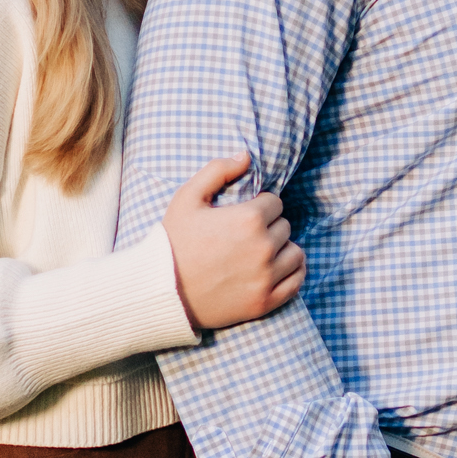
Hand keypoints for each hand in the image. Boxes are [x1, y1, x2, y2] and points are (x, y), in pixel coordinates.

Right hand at [162, 154, 306, 330]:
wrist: (160, 290)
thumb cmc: (172, 241)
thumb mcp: (187, 198)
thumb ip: (218, 170)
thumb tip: (246, 155)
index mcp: (249, 219)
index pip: (275, 203)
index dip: (259, 206)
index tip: (242, 215)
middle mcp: (263, 247)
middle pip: (284, 227)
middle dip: (268, 227)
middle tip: (245, 236)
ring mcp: (266, 277)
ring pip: (295, 253)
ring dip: (281, 250)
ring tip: (259, 253)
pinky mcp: (265, 302)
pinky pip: (296, 281)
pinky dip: (290, 273)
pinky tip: (274, 270)